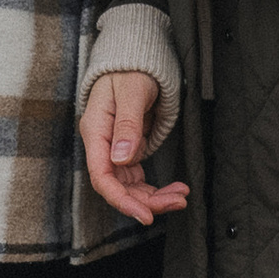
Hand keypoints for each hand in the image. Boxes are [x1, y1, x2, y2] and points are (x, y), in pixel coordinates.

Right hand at [79, 71, 188, 227]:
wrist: (135, 62)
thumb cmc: (130, 71)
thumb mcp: (131, 91)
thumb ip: (127, 124)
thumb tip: (122, 158)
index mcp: (96, 131)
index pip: (102, 177)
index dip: (122, 200)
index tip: (146, 215)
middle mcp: (102, 146)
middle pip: (118, 187)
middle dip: (147, 201)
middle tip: (178, 201)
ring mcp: (114, 150)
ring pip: (130, 187)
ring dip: (154, 197)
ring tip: (182, 196)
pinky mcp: (127, 152)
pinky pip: (138, 179)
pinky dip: (155, 188)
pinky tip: (175, 189)